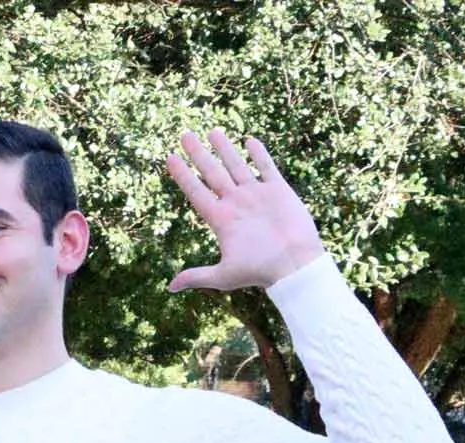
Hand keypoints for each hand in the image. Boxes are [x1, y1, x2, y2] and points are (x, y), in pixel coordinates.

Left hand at [165, 130, 325, 291]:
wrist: (295, 265)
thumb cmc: (260, 272)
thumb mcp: (224, 276)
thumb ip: (197, 276)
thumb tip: (170, 288)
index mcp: (220, 219)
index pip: (196, 192)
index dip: (182, 176)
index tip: (169, 159)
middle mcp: (235, 203)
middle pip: (212, 173)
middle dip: (198, 153)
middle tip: (185, 135)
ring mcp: (256, 196)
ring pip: (236, 166)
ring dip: (225, 149)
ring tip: (212, 131)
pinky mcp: (279, 191)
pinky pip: (266, 168)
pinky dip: (258, 154)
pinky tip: (248, 141)